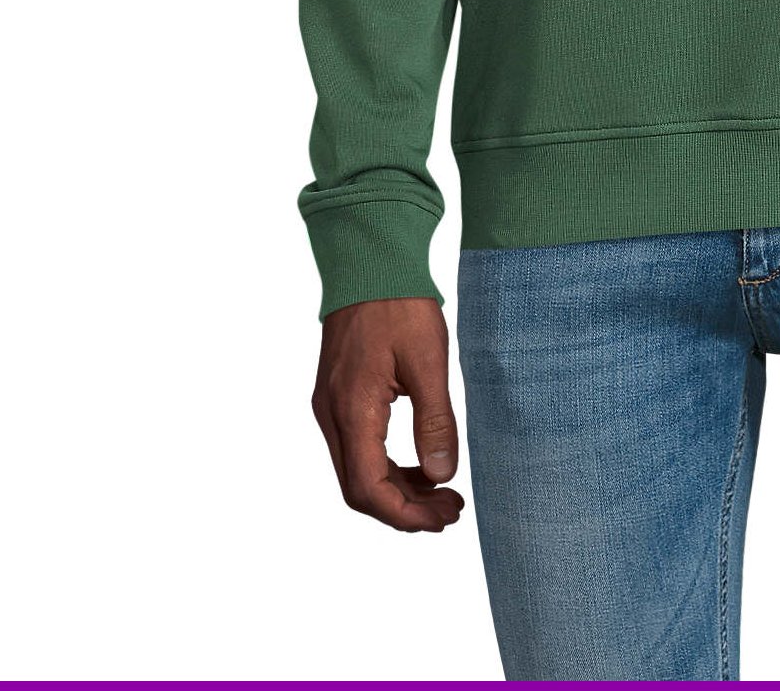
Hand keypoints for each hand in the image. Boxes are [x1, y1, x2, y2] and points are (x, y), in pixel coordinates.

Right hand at [312, 295, 465, 532]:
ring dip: (396, 489)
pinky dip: (385, 465)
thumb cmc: (399, 304)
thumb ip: (434, 421)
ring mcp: (330, 406)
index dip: (405, 515)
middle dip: (404, 509)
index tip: (443, 519)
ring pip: (356, 471)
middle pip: (359, 489)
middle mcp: (331, 415)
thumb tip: (441, 475)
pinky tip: (418, 463)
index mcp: (351, 410)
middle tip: (449, 510)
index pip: (368, 489)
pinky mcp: (337, 396)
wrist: (368, 260)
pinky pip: (356, 448)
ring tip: (441, 493)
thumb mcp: (428, 360)